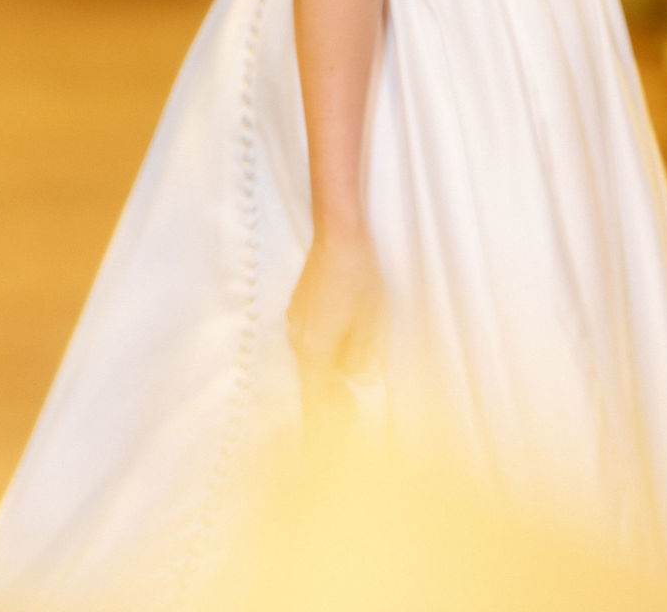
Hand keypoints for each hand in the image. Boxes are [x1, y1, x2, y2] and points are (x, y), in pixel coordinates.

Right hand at [286, 226, 388, 414]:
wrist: (338, 236)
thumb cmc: (358, 278)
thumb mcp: (370, 322)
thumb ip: (361, 356)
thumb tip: (357, 375)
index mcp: (315, 349)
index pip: (314, 397)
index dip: (323, 418)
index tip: (335, 429)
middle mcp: (299, 337)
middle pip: (313, 376)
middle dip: (331, 390)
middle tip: (351, 401)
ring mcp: (296, 319)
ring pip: (312, 353)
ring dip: (330, 364)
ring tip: (353, 362)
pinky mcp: (299, 304)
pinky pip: (310, 334)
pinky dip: (325, 343)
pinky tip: (344, 331)